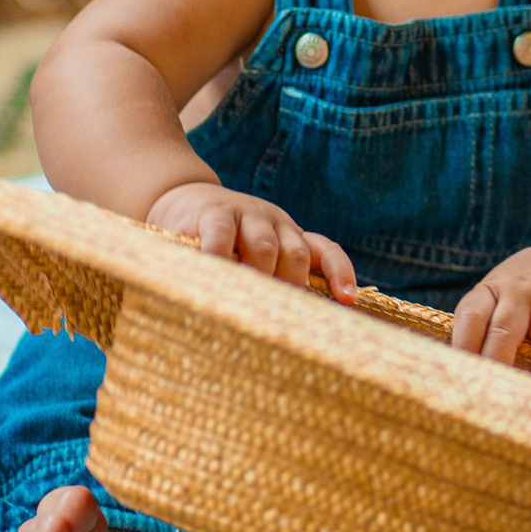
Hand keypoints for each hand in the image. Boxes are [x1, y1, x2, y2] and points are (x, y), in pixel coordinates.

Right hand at [146, 182, 357, 301]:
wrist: (183, 200)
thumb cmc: (223, 243)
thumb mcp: (252, 257)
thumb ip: (269, 283)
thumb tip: (287, 331)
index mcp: (290, 237)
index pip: (325, 251)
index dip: (340, 273)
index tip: (347, 300)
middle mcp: (275, 223)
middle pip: (297, 254)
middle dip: (291, 287)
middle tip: (279, 318)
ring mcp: (246, 215)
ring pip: (265, 246)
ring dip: (260, 276)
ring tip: (248, 304)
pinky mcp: (214, 213)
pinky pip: (222, 235)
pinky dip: (221, 256)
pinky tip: (217, 275)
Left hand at [450, 242, 530, 382]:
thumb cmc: (524, 293)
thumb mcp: (497, 296)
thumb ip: (482, 330)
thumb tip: (459, 380)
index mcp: (493, 290)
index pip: (472, 316)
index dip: (463, 347)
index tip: (458, 380)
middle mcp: (522, 292)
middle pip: (507, 330)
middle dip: (499, 365)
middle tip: (494, 403)